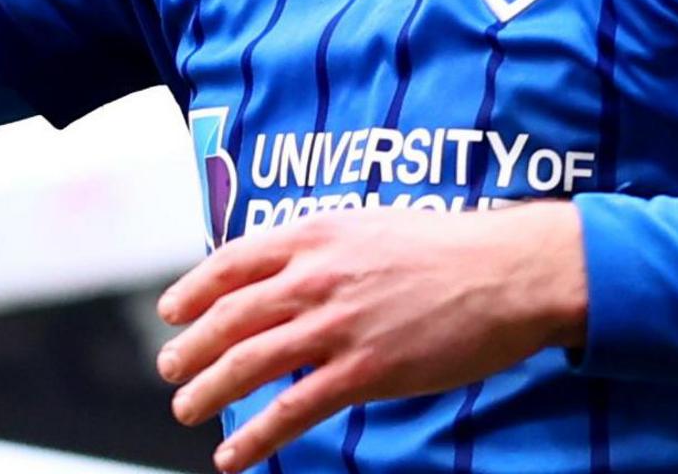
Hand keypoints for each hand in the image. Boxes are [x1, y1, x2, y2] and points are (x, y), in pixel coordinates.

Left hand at [154, 202, 587, 472]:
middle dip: (189, 348)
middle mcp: (315, 277)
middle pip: (229, 317)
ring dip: (207, 390)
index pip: (231, 262)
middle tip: (168, 368)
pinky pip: (293, 409)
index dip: (192, 291)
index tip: (171, 312)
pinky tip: (233, 455)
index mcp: (315, 234)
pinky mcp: (365, 372)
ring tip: (186, 408)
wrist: (508, 272)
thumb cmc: (449, 249)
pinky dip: (255, 435)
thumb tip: (284, 271)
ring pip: (248, 363)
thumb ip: (321, 249)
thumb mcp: (370, 226)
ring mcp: (337, 326)